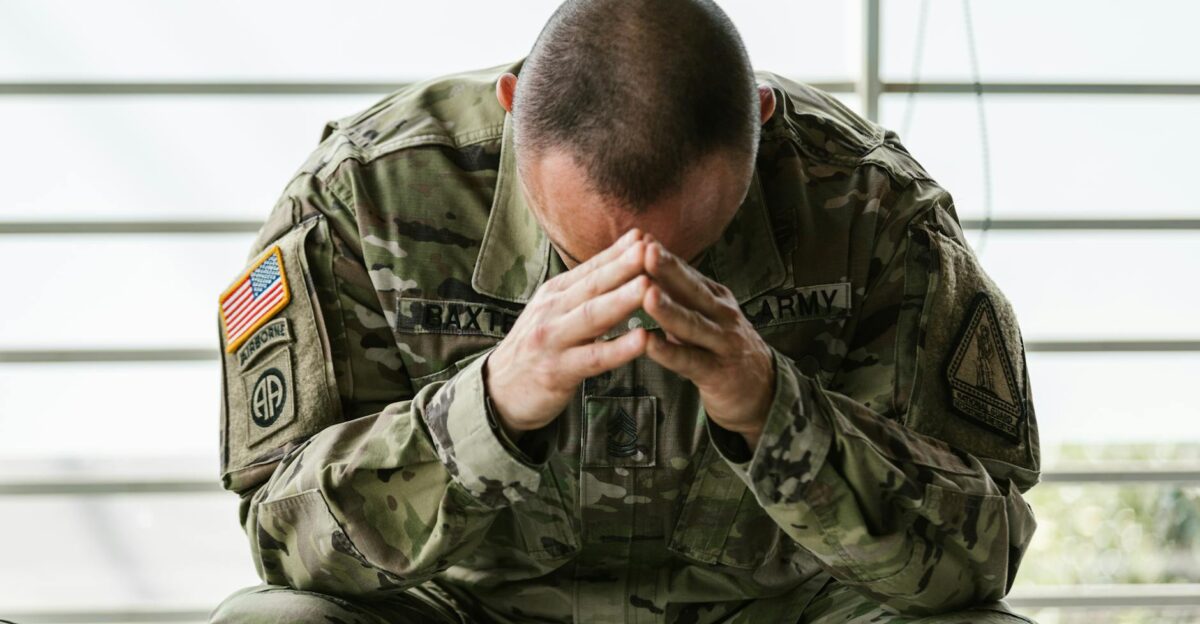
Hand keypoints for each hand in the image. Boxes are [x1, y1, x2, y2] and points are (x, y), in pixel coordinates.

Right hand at [485, 229, 650, 440]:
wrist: (498, 390)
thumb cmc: (537, 349)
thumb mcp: (554, 312)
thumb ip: (584, 292)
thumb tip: (620, 265)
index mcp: (555, 294)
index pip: (591, 268)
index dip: (617, 252)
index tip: (645, 235)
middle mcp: (552, 311)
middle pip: (593, 285)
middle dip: (623, 266)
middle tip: (651, 249)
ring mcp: (553, 340)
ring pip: (592, 317)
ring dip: (621, 300)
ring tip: (648, 285)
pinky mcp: (558, 371)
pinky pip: (593, 358)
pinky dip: (619, 348)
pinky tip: (642, 339)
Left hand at [640, 236, 774, 449]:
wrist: (763, 391)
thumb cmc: (722, 349)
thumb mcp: (706, 316)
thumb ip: (679, 297)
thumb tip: (644, 266)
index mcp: (715, 298)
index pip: (687, 273)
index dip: (664, 256)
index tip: (640, 236)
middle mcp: (722, 315)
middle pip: (692, 290)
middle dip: (668, 270)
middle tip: (645, 250)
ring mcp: (723, 343)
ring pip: (692, 324)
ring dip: (668, 309)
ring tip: (647, 294)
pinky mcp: (718, 373)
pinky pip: (690, 361)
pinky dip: (669, 352)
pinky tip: (649, 343)